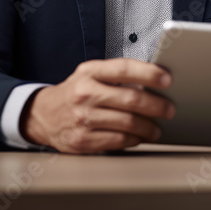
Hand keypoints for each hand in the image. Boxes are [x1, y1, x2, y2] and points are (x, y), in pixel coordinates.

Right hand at [23, 58, 174, 152]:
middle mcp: (85, 94)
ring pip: (128, 123)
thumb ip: (116, 75)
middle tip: (169, 109)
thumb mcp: (90, 74)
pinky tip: (139, 137)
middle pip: (131, 99)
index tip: (167, 78)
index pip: (124, 69)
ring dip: (149, 127)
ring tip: (156, 128)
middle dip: (157, 105)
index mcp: (90, 72)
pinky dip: (134, 140)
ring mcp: (83, 119)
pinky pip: (118, 141)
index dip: (149, 73)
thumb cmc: (74, 93)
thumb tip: (152, 82)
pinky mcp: (82, 141)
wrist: (41, 115)